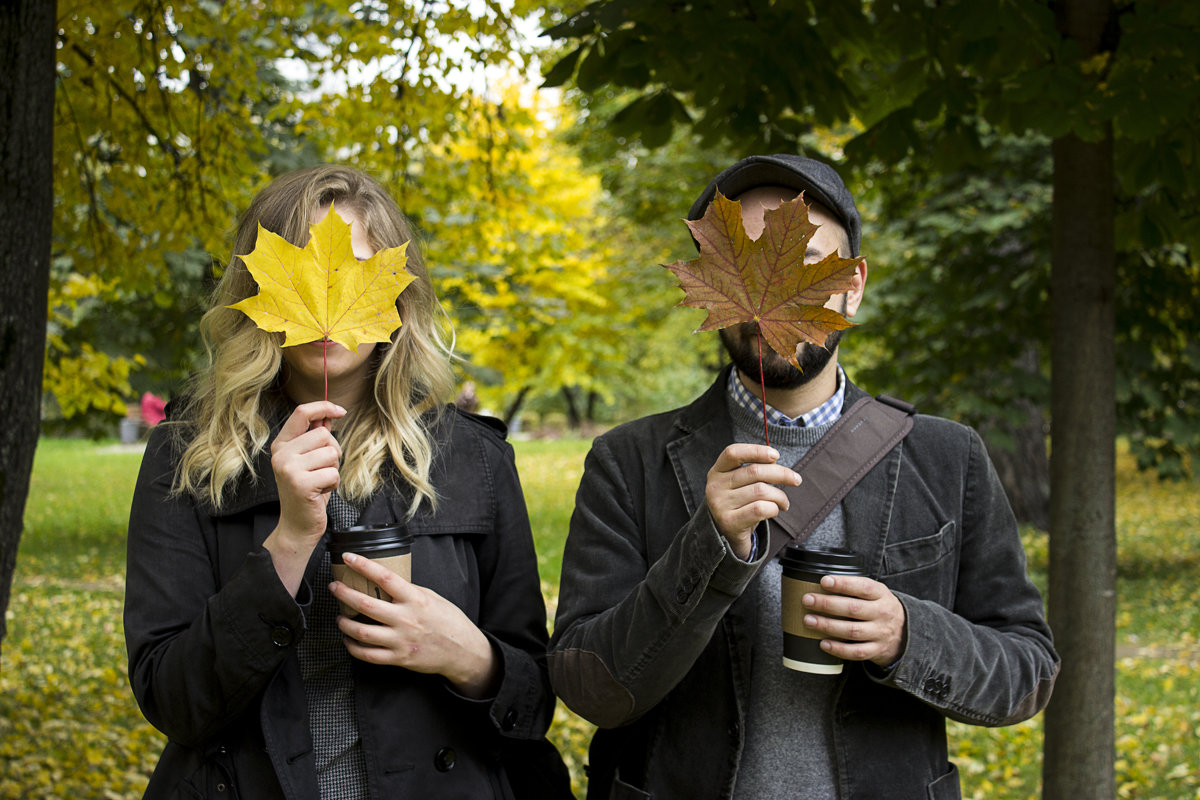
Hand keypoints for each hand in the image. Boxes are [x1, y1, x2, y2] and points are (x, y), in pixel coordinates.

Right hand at [263, 401, 344, 594]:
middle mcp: (281, 454)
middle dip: (333, 452)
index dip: (324, 407)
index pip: (301, 413)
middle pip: (324, 435)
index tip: (341, 411)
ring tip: (320, 482)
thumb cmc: (307, 491)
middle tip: (321, 470)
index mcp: (281, 444)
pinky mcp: (300, 483)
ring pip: (331, 453)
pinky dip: (333, 483)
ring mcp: (288, 468)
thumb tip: (329, 414)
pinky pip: (334, 472)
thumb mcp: (310, 460)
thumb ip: (316, 437)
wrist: (297, 525)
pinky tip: (320, 492)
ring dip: (333, 469)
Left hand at [331, 552, 499, 698]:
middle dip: (344, 594)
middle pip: (365, 604)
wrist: (462, 650)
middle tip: (334, 587)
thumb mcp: (432, 597)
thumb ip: (409, 591)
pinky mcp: (398, 658)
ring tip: (338, 618)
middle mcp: (406, 619)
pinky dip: (353, 648)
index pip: (384, 577)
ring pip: (361, 632)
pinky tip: (348, 640)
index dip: (363, 565)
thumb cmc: (448, 621)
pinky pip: (368, 655)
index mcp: (415, 599)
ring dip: (344, 623)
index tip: (348, 558)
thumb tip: (387, 583)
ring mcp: (401, 640)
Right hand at [705, 443, 801, 558]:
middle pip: (754, 471)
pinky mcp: (729, 522)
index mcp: (717, 471)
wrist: (726, 535)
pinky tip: (775, 510)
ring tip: (784, 502)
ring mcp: (720, 505)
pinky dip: (774, 508)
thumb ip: (753, 470)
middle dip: (781, 474)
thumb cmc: (739, 504)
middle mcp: (715, 486)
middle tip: (796, 479)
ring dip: (780, 496)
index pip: (733, 453)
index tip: (776, 455)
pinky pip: (760, 509)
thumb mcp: (740, 484)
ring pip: (761, 491)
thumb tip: (774, 459)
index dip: (756, 450)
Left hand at [802, 575, 906, 666]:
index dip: (843, 584)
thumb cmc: (879, 607)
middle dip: (827, 604)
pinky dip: (838, 649)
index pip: (863, 587)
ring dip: (828, 626)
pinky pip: (856, 652)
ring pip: (852, 631)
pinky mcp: (876, 650)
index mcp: (881, 594)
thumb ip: (855, 588)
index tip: (824, 581)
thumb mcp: (876, 592)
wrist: (905, 632)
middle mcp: (882, 613)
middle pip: (853, 609)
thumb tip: (821, 582)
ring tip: (809, 620)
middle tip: (807, 600)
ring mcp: (880, 633)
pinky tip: (823, 644)